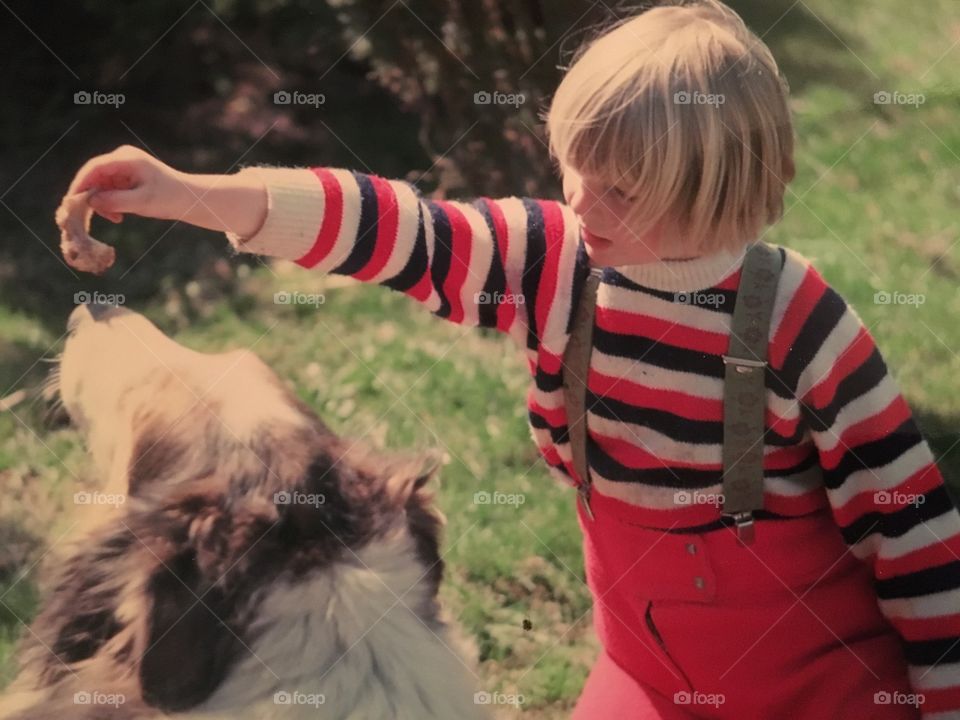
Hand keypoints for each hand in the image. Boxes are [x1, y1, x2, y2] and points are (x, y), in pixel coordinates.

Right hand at [66, 146, 266, 236]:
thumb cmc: (170, 197)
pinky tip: (119, 217)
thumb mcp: (143, 202)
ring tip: (116, 218)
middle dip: (89, 197)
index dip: (80, 184)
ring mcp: (122, 169)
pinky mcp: (124, 179)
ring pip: (98, 186)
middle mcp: (121, 159)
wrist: (190, 199)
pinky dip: (110, 204)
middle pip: (93, 176)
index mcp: (126, 158)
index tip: (73, 202)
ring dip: (102, 204)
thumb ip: (116, 201)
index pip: (94, 168)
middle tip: (85, 217)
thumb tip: (91, 202)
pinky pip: (107, 191)